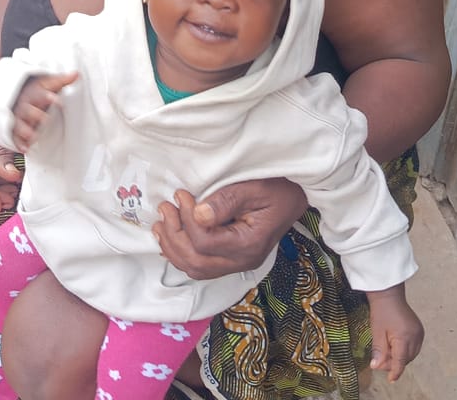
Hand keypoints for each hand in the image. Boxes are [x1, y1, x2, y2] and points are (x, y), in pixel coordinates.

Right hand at [12, 72, 77, 152]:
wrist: (16, 95)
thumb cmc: (37, 91)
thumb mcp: (48, 84)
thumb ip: (62, 80)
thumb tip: (77, 73)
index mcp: (33, 95)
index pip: (40, 95)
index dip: (49, 98)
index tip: (58, 101)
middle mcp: (24, 107)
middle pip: (27, 110)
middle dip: (35, 115)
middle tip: (45, 119)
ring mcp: (18, 119)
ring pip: (19, 124)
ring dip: (25, 130)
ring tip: (33, 135)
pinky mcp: (14, 130)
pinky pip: (14, 137)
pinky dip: (19, 143)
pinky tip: (25, 148)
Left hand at [152, 178, 307, 279]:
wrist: (295, 197)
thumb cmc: (277, 188)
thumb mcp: (254, 187)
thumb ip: (226, 201)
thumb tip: (198, 214)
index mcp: (249, 244)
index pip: (206, 242)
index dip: (187, 220)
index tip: (181, 195)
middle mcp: (243, 261)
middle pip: (197, 261)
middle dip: (174, 235)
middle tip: (165, 208)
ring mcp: (238, 264)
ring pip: (196, 269)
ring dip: (173, 247)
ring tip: (161, 223)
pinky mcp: (233, 260)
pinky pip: (202, 267)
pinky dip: (182, 255)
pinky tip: (170, 240)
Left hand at [367, 284, 423, 381]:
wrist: (388, 294)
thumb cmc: (381, 310)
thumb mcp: (377, 331)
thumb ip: (378, 350)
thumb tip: (375, 366)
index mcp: (404, 337)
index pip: (401, 360)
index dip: (395, 371)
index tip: (391, 379)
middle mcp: (415, 336)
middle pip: (406, 358)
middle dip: (394, 363)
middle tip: (380, 362)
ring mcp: (419, 333)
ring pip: (411, 354)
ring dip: (400, 357)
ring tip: (386, 352)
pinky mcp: (419, 330)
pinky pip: (414, 347)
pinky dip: (405, 350)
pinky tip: (395, 346)